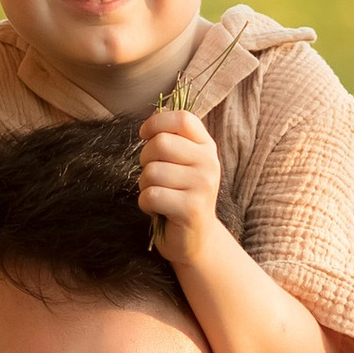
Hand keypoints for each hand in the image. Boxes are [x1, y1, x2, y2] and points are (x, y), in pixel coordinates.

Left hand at [137, 107, 220, 261]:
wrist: (194, 239)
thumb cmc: (180, 196)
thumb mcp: (180, 163)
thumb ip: (171, 138)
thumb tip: (154, 113)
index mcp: (206, 147)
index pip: (183, 119)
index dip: (156, 123)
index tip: (144, 135)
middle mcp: (209, 163)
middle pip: (160, 143)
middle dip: (145, 160)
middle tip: (153, 176)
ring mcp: (203, 186)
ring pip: (152, 171)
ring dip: (145, 185)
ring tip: (159, 195)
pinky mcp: (191, 208)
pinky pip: (151, 195)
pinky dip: (146, 204)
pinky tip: (158, 210)